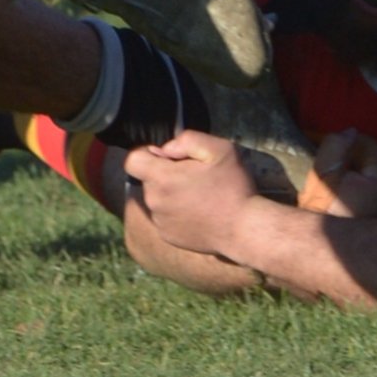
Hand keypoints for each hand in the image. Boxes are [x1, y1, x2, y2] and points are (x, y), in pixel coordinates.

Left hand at [123, 130, 262, 254]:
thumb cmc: (233, 187)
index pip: (132, 160)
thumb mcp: (219, 149)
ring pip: (156, 199)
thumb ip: (187, 140)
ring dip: (170, 194)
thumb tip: (166, 149)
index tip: (167, 158)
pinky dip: (175, 213)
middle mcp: (155, 202)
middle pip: (147, 179)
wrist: (244, 230)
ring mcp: (160, 222)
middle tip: (193, 177)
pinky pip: (164, 217)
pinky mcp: (168, 237)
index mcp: (162, 178)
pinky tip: (198, 213)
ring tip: (199, 196)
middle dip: (164, 174)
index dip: (147, 154)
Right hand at [298, 130, 376, 219]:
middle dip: (360, 161)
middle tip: (338, 169)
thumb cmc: (322, 215)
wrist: (325, 259)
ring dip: (367, 178)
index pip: (371, 146)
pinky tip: (354, 203)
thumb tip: (350, 132)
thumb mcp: (322, 177)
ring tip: (344, 186)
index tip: (334, 152)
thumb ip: (335, 147)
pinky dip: (372, 195)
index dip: (350, 145)